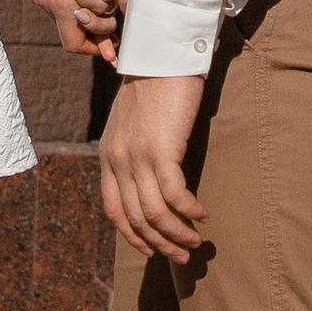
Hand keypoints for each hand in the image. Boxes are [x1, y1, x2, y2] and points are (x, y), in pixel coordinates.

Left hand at [99, 71, 204, 260]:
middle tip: (184, 256)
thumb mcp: (131, 122)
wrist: (161, 54)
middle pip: (135, 219)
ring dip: (177, 234)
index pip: (115, 211)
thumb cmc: (154, 84)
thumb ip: (133, 150)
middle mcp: (117, 160)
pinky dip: (189, 211)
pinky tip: (203, 215)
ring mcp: (137, 157)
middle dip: (160, 244)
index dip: (134, 236)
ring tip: (197, 243)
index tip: (154, 249)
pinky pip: (174, 195)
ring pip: (154, 214)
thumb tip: (150, 178)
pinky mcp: (161, 150)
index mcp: (108, 156)